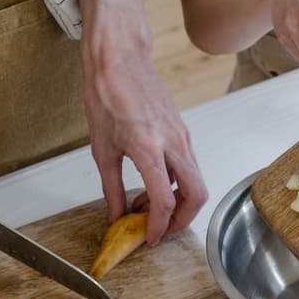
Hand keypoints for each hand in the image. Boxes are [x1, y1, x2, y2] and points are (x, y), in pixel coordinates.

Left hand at [80, 0, 206, 245]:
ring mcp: (183, 137)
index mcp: (150, 148)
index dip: (159, 227)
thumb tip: (117, 215)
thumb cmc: (107, 95)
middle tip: (160, 230)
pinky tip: (151, 185)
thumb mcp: (101, 149)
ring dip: (177, 202)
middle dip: (182, 220)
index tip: (150, 238)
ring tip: (146, 207)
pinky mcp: (183, 132)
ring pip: (196, 182)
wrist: (120, 60)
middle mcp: (174, 143)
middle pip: (197, 195)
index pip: (165, 201)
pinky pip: (189, 166)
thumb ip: (111, 188)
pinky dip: (176, 184)